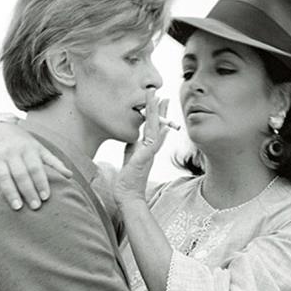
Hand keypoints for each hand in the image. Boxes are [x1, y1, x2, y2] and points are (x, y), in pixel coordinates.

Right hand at [0, 122, 71, 212]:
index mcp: (27, 149)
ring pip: (3, 177)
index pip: (35, 167)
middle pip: (20, 173)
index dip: (41, 181)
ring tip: (17, 207)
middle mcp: (11, 153)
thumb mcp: (40, 149)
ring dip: (10, 193)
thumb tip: (69, 176)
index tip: (46, 197)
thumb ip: (54, 162)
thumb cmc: (24, 144)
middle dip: (28, 190)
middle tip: (36, 206)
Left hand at [114, 88, 168, 208]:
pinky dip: (156, 129)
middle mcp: (151, 149)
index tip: (157, 101)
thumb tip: (132, 137)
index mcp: (146, 148)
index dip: (155, 114)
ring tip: (157, 98)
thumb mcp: (129, 157)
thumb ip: (132, 146)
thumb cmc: (128, 180)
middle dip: (159, 109)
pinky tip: (158, 119)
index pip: (153, 128)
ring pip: (156, 129)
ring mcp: (149, 153)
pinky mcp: (145, 158)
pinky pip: (152, 141)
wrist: (128, 196)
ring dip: (157, 113)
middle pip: (157, 125)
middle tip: (162, 94)